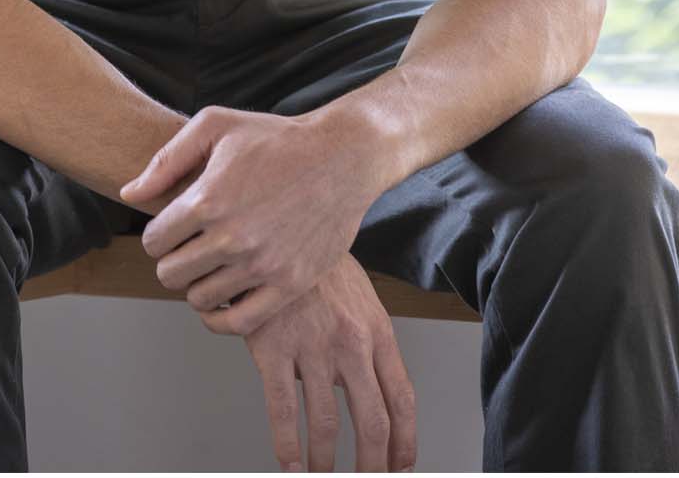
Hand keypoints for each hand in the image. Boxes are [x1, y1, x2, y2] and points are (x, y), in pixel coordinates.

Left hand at [120, 106, 384, 336]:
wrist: (341, 157)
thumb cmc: (275, 137)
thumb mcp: (217, 126)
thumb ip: (167, 160)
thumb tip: (129, 194)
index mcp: (207, 200)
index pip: (153, 241)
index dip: (158, 234)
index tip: (175, 227)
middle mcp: (231, 237)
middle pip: (170, 274)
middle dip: (174, 260)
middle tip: (191, 247)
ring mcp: (261, 265)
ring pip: (199, 299)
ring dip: (198, 284)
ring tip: (212, 265)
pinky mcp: (289, 285)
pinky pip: (237, 323)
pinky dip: (221, 317)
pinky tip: (224, 295)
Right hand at [246, 252, 417, 473]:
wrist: (276, 226)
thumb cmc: (318, 264)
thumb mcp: (358, 295)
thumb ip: (367, 341)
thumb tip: (366, 390)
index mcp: (377, 329)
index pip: (402, 399)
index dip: (404, 442)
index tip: (400, 467)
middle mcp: (351, 342)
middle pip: (373, 422)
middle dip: (372, 465)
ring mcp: (312, 346)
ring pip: (327, 425)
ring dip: (326, 464)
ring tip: (322, 477)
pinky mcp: (274, 347)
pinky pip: (284, 410)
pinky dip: (288, 446)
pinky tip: (289, 462)